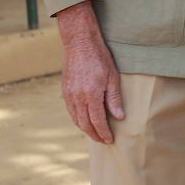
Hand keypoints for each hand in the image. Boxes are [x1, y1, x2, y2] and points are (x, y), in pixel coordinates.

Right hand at [55, 1, 123, 143]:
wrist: (80, 44)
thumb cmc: (100, 58)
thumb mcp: (113, 77)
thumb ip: (114, 98)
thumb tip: (119, 117)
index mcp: (91, 94)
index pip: (97, 120)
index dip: (103, 132)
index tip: (110, 139)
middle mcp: (77, 97)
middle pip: (85, 124)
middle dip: (95, 135)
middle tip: (103, 140)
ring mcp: (69, 95)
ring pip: (76, 119)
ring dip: (85, 129)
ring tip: (96, 134)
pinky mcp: (65, 91)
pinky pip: (71, 111)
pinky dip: (78, 120)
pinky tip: (85, 121)